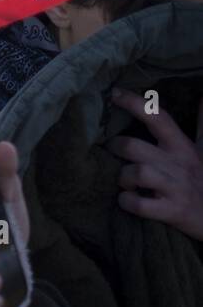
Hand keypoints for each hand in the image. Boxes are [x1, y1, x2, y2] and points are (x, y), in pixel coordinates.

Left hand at [108, 89, 202, 240]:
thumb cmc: (201, 180)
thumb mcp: (202, 149)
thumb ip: (201, 124)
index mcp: (181, 146)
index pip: (158, 117)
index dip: (135, 103)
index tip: (114, 94)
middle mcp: (178, 164)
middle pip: (134, 147)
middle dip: (116, 148)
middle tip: (112, 152)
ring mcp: (176, 188)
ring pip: (138, 173)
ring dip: (122, 177)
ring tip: (124, 181)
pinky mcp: (172, 211)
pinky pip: (141, 204)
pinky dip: (127, 202)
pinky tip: (127, 200)